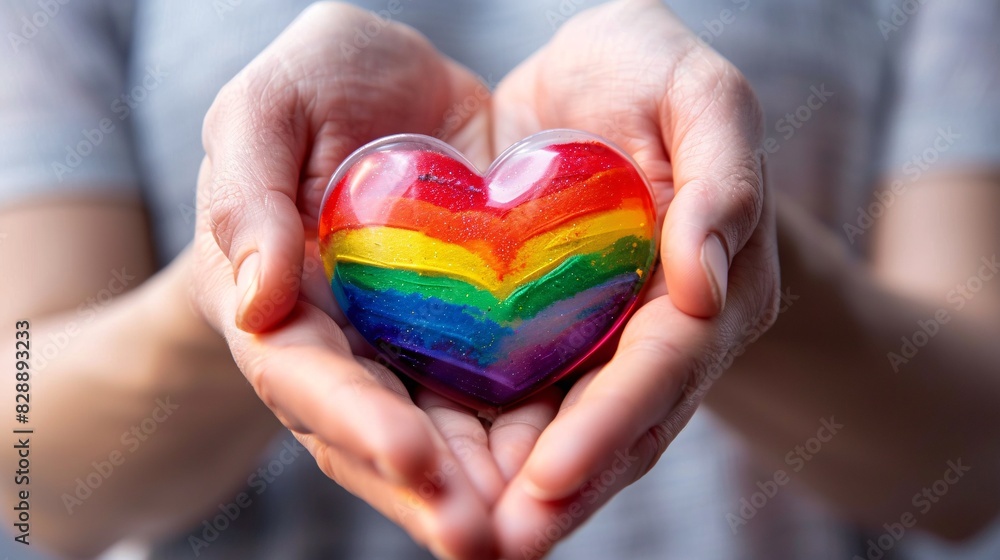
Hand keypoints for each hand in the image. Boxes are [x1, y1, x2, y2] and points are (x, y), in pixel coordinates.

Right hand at [190, 4, 503, 557]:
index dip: (358, 420)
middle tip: (484, 539)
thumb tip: (257, 301)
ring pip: (442, 436)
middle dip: (429, 491)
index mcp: (281, 304)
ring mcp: (408, 349)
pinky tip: (572, 467)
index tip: (414, 457)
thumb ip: (246, 194)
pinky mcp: (470, 336)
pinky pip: (497, 393)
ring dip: (483, 489)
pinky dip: (529, 435)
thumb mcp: (266, 110)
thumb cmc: (312, 93)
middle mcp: (345, 346)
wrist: (393, 90)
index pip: (308, 377)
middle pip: (377, 436)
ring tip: (529, 534)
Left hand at [488, 0, 779, 554]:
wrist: (598, 80)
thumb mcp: (698, 92)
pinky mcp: (558, 337)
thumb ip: (722, 175)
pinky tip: (443, 483)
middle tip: (496, 546)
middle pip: (623, 425)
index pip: (666, 363)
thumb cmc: (650, 72)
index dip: (611, 423)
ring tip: (468, 543)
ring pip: (574, 431)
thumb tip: (704, 285)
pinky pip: (528, 399)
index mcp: (714, 279)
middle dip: (564, 489)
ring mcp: (612, 342)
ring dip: (524, 492)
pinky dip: (492, 445)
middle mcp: (667, 330)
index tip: (548, 480)